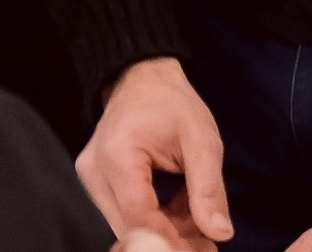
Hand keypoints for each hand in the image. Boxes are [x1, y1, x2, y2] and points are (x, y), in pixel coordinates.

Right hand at [77, 58, 230, 250]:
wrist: (141, 77)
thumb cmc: (172, 103)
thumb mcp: (202, 141)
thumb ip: (209, 189)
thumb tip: (220, 233)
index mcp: (117, 158)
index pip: (141, 219)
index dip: (173, 243)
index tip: (205, 251)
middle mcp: (94, 173)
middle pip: (132, 228)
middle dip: (172, 239)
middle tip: (209, 239)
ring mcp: (91, 179)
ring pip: (128, 226)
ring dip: (165, 230)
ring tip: (197, 216)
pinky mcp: (95, 183)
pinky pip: (125, 214)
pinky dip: (156, 219)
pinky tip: (180, 208)